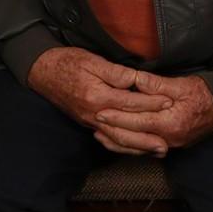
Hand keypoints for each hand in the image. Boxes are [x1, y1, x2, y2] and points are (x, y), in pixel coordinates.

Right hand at [26, 47, 172, 143]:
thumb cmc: (68, 62)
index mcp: (97, 96)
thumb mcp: (93, 60)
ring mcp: (90, 122)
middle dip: (148, 135)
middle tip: (168, 141)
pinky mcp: (88, 123)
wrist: (43, 72)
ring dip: (138, 147)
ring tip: (157, 151)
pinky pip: (108, 140)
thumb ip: (115, 72)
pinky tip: (135, 150)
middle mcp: (94, 114)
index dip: (151, 102)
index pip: (130, 102)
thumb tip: (135, 80)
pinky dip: (122, 147)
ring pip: (117, 140)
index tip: (169, 102)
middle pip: (125, 128)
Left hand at [94, 71, 212, 155]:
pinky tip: (119, 139)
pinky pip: (145, 149)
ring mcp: (170, 145)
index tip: (100, 110)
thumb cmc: (203, 93)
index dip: (117, 116)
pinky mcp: (171, 145)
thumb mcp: (181, 84)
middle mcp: (168, 138)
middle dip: (112, 130)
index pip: (137, 121)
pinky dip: (130, 145)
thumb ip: (156, 84)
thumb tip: (135, 79)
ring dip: (118, 141)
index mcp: (171, 122)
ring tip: (99, 132)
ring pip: (138, 147)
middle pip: (134, 137)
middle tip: (94, 121)